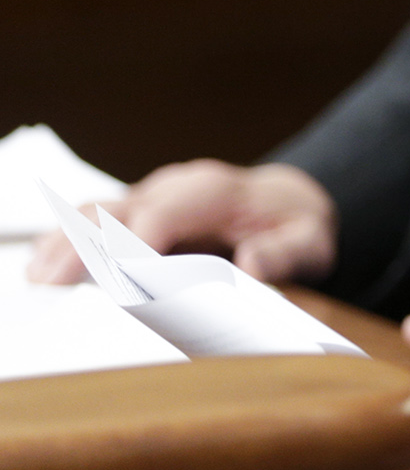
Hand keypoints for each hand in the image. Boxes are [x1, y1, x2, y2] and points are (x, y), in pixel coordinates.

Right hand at [26, 159, 334, 284]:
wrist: (288, 202)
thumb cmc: (296, 226)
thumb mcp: (311, 241)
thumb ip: (287, 252)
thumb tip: (253, 262)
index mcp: (217, 191)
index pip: (169, 212)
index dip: (139, 240)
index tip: (116, 274)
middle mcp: (176, 187)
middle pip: (121, 209)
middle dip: (86, 243)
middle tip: (53, 282)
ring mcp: (152, 196)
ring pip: (97, 211)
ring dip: (64, 242)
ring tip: (37, 279)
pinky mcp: (137, 211)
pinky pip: (95, 220)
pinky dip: (67, 240)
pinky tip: (42, 268)